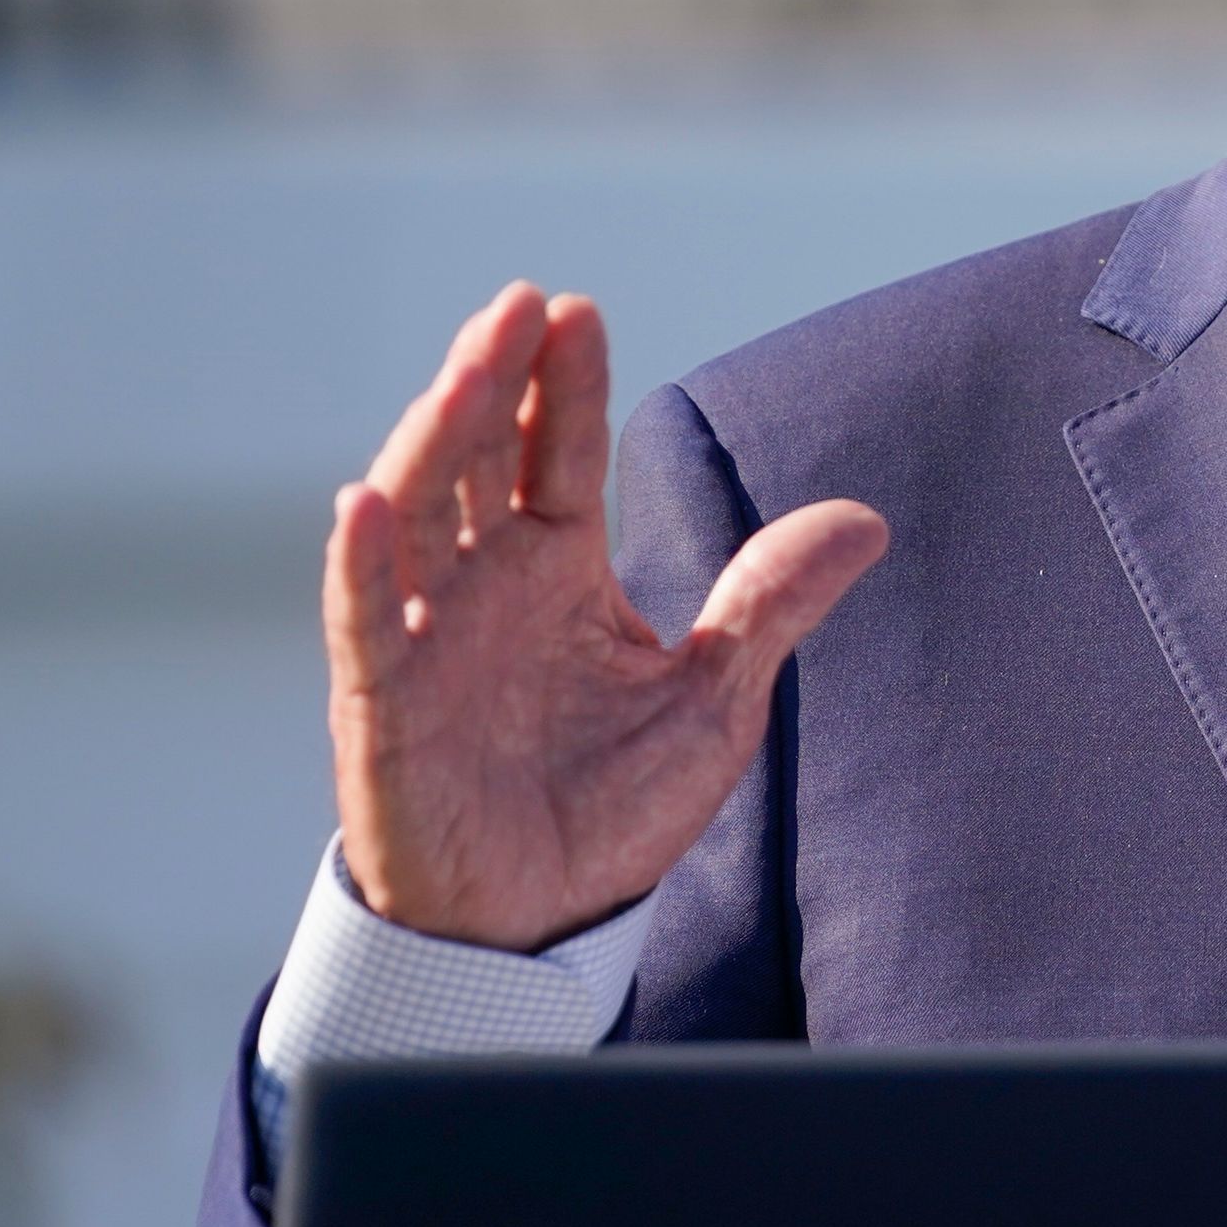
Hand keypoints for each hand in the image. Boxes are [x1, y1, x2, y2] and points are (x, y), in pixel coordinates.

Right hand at [323, 284, 887, 950]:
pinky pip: (362, 622)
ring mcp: (425, 637)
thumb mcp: (713, 700)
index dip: (564, 387)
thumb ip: (770, 605)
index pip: (559, 457)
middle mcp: (484, 586)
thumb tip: (866, 519)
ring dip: (433, 440)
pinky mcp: (382, 705)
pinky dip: (360, 563)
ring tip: (465, 370)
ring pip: (417, 515)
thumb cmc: (610, 808)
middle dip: (495, 381)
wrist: (535, 922)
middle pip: (479, 460)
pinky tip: (362, 500)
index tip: (575, 310)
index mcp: (559, 572)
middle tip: (519, 303)